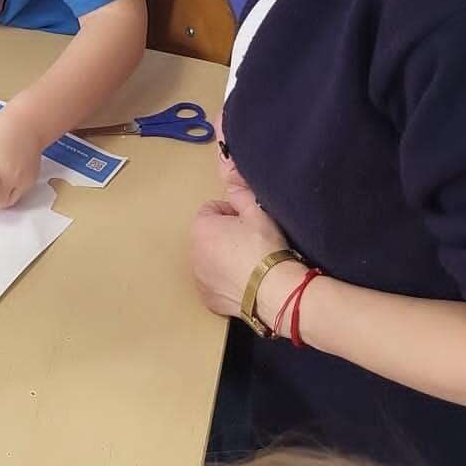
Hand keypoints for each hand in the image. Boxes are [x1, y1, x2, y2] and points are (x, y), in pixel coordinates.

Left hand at [189, 173, 288, 321]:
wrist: (273, 290)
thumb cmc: (264, 246)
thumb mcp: (257, 211)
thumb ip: (239, 190)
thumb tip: (227, 166)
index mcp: (200, 227)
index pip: (211, 210)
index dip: (232, 213)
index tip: (249, 222)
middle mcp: (191, 253)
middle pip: (208, 236)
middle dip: (225, 236)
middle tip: (252, 243)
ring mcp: (197, 278)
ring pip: (209, 260)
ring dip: (223, 258)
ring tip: (250, 263)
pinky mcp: (206, 299)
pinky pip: (213, 284)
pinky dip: (225, 281)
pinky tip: (245, 282)